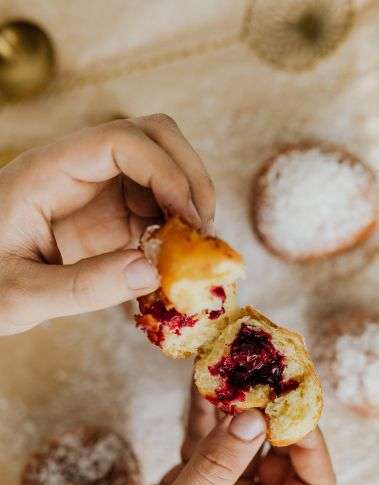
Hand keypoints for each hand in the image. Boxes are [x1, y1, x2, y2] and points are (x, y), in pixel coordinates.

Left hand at [0, 114, 214, 334]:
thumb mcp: (18, 296)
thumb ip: (81, 288)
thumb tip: (152, 272)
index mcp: (48, 172)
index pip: (122, 140)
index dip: (167, 171)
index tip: (189, 222)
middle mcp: (78, 172)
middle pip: (153, 136)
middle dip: (189, 176)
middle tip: (203, 232)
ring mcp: (96, 193)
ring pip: (162, 170)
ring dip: (188, 204)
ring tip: (193, 255)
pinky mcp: (108, 219)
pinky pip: (156, 210)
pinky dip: (176, 232)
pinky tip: (174, 265)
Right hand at [0, 390, 333, 484]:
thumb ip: (216, 467)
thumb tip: (255, 415)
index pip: (314, 483)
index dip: (311, 442)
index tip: (289, 401)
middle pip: (281, 454)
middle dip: (272, 412)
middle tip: (261, 367)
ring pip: (241, 442)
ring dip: (236, 406)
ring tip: (231, 362)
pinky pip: (206, 443)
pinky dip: (203, 416)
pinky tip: (199, 383)